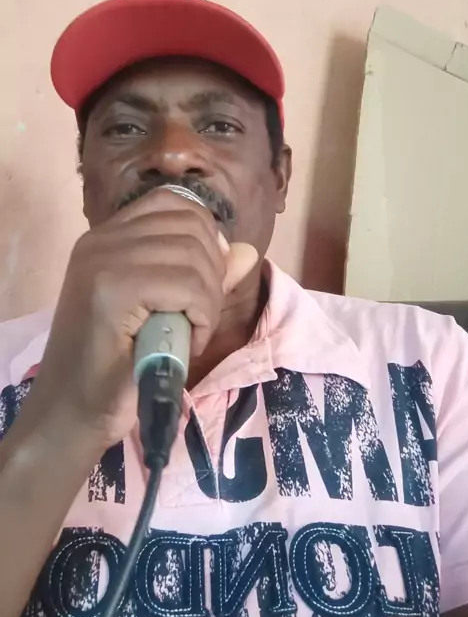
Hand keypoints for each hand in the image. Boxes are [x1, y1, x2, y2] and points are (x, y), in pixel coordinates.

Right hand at [20, 189, 257, 452]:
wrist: (72, 414)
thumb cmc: (116, 367)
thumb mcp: (165, 310)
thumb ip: (202, 276)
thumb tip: (247, 250)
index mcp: (107, 236)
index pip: (173, 202)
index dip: (205, 238)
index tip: (202, 283)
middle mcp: (101, 239)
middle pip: (191, 226)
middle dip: (212, 274)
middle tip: (198, 318)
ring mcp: (102, 261)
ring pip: (194, 257)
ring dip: (208, 302)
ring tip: (188, 334)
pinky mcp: (111, 290)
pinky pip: (187, 286)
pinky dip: (201, 317)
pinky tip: (184, 343)